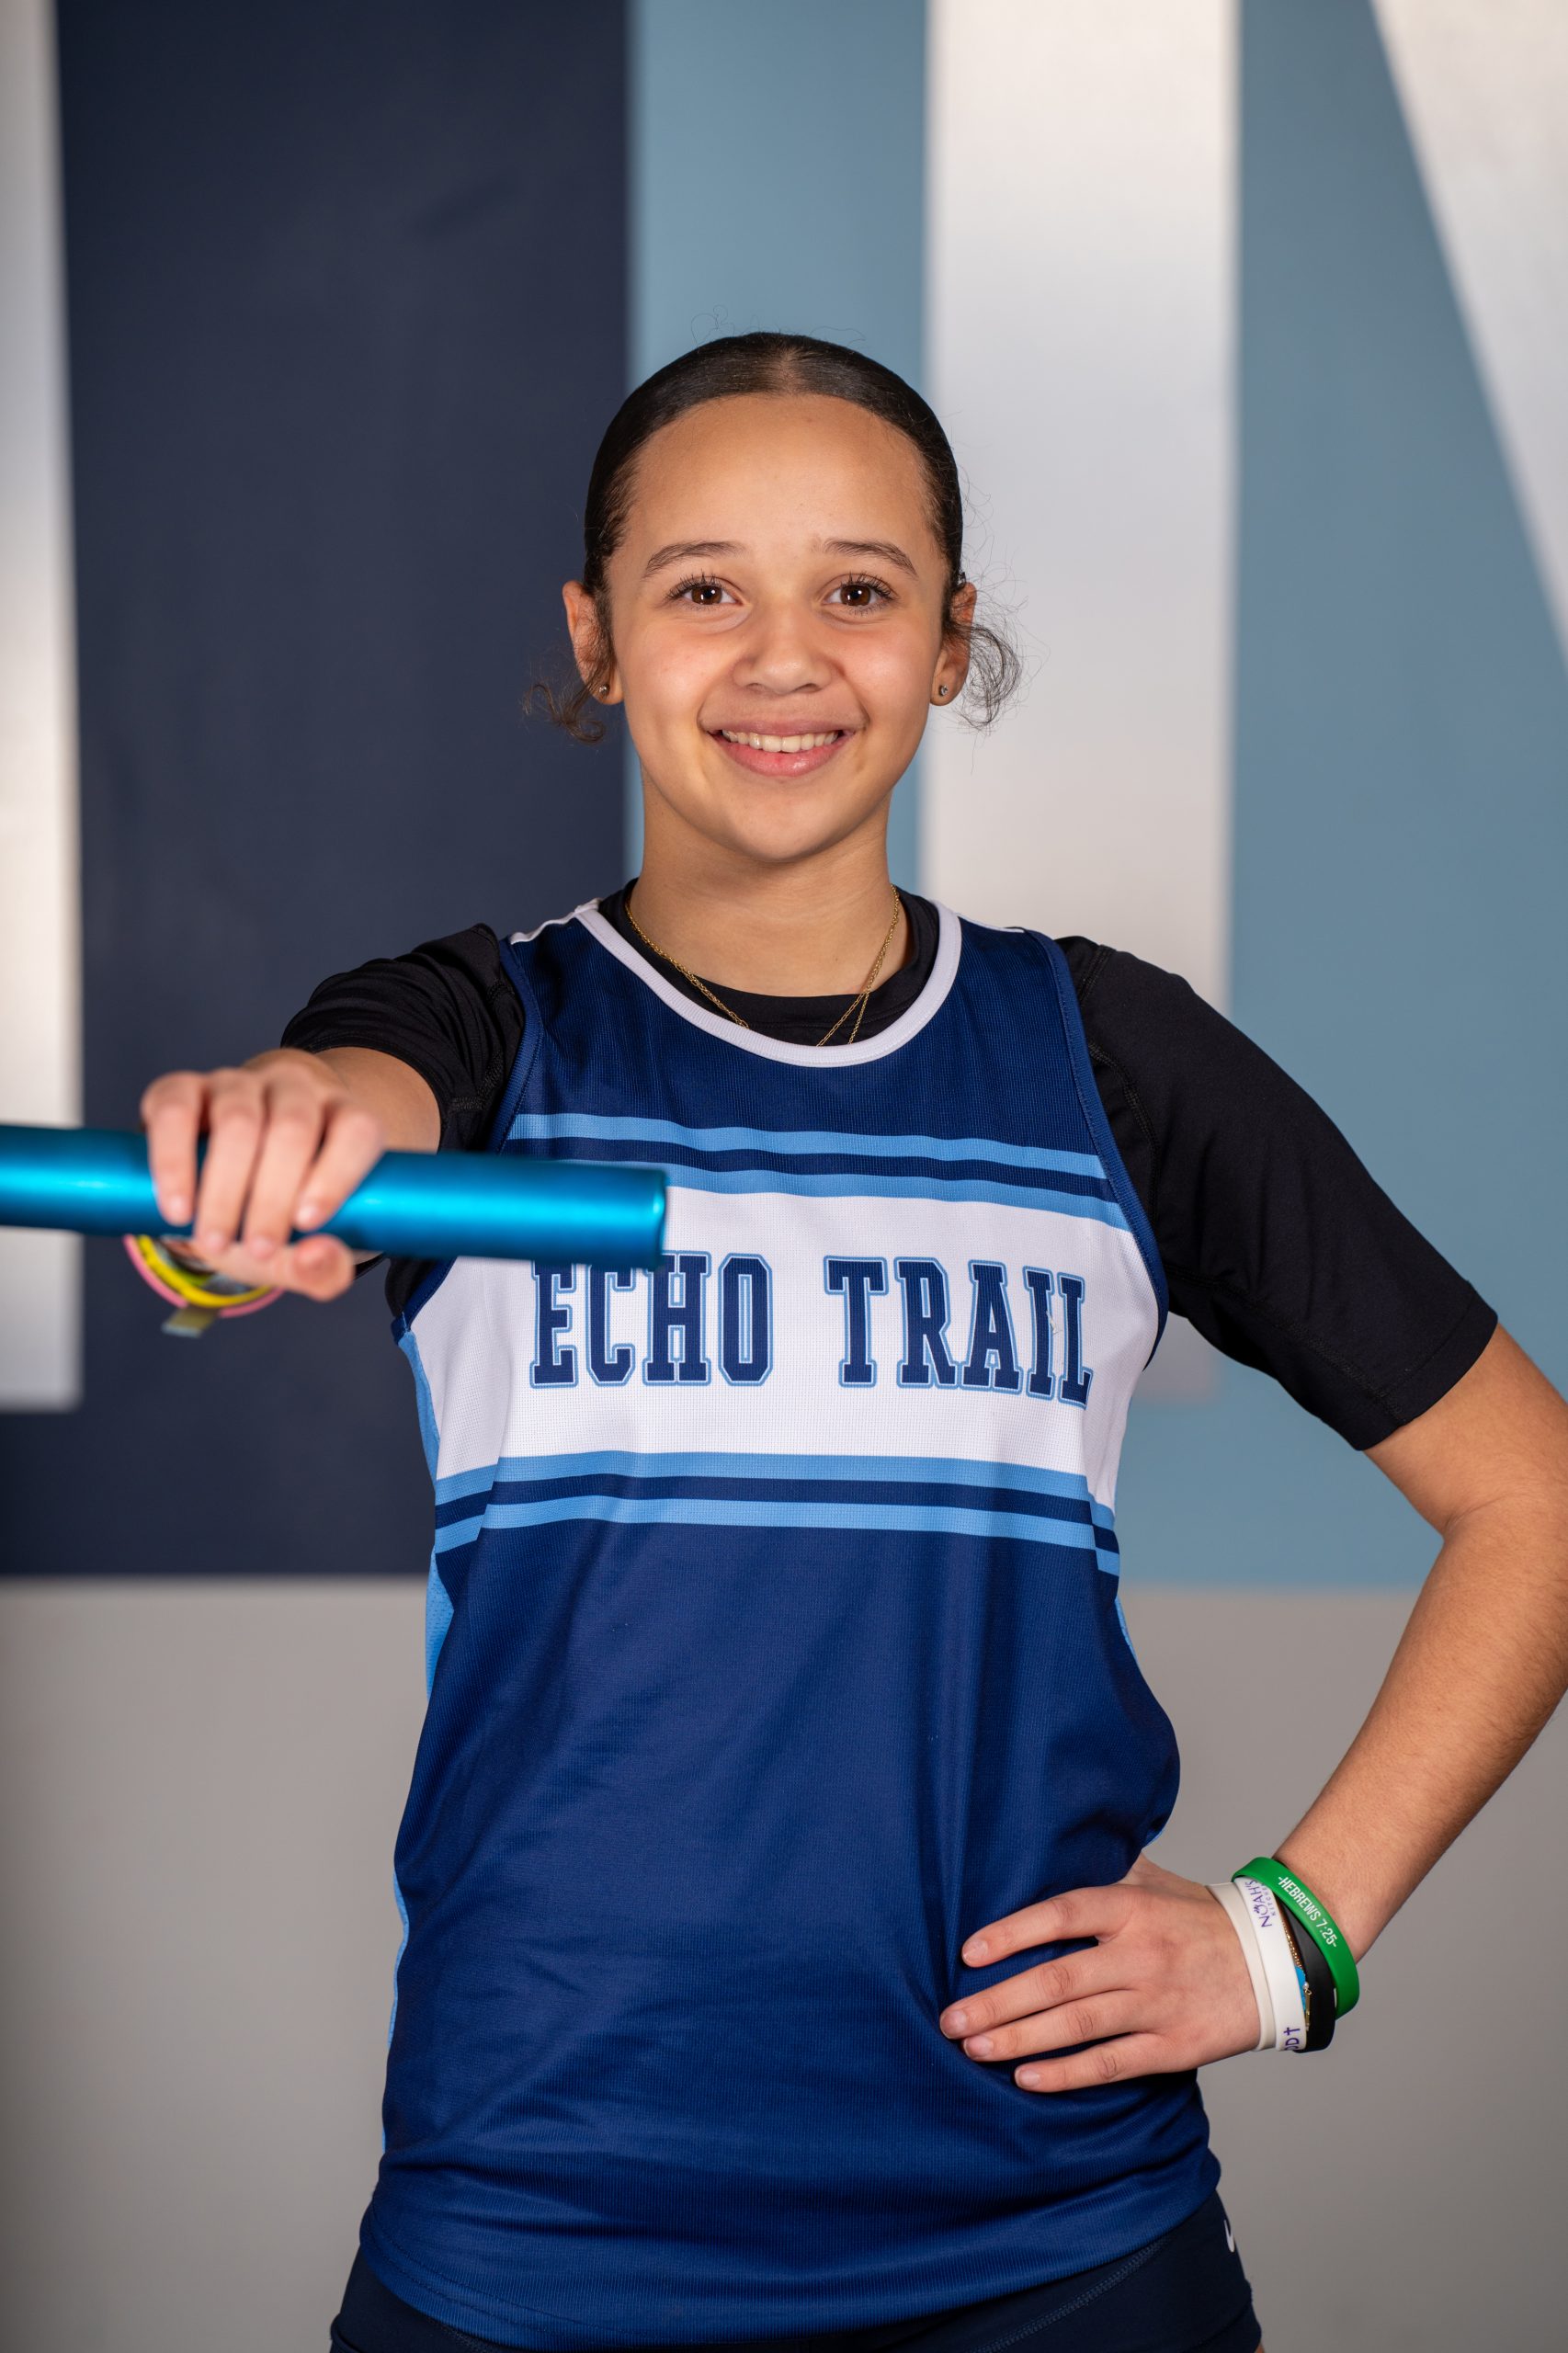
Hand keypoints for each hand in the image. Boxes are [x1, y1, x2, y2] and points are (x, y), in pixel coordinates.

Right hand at [139, 1051, 384, 1301]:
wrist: (222, 1183)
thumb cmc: (278, 1209)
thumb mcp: (305, 1246)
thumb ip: (323, 1266)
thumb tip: (319, 1257)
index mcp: (340, 1118)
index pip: (356, 1130)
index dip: (337, 1173)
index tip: (308, 1224)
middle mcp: (294, 1091)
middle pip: (293, 1127)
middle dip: (273, 1196)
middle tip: (258, 1249)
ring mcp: (238, 1085)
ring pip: (238, 1119)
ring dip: (224, 1187)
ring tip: (215, 1240)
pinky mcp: (183, 1090)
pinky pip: (176, 1110)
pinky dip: (173, 1161)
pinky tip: (178, 1207)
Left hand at [938, 1854, 1260, 2091]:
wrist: (1278, 1961)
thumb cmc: (1200, 1918)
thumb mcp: (1154, 1879)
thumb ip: (1102, 1868)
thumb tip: (1045, 1841)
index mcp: (1131, 1908)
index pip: (1060, 1914)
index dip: (1011, 1933)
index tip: (968, 1953)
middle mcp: (1141, 1955)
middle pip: (1057, 1980)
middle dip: (998, 2002)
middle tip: (950, 2019)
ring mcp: (1158, 2003)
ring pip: (1077, 2026)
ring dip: (1020, 2040)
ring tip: (974, 2049)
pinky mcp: (1175, 2047)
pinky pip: (1111, 2064)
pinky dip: (1067, 2075)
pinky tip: (1027, 2079)